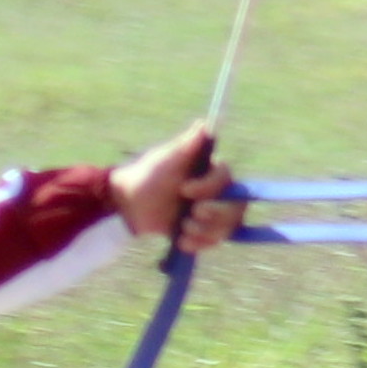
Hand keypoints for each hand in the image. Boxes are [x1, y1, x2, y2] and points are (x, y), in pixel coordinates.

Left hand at [114, 120, 237, 254]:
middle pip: (236, 207)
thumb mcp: (166, 159)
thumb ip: (187, 145)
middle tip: (193, 215)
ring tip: (183, 228)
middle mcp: (217, 192)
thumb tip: (205, 124)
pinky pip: (214, 242)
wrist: (130, 206)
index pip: (227, 179)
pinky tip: (182, 241)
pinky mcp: (204, 231)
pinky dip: (199, 243)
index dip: (210, 187)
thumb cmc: (147, 176)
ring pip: (227, 227)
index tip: (184, 189)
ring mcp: (212, 213)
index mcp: (211, 171)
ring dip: (205, 231)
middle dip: (216, 215)